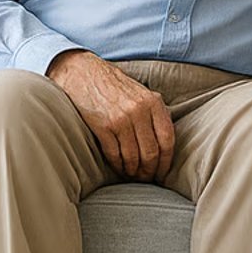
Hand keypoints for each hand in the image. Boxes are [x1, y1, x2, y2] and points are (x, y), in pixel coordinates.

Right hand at [45, 50, 174, 179]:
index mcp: (154, 103)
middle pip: (151, 152)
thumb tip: (165, 145)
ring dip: (133, 171)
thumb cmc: (114, 86)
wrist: (83, 73)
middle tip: (146, 178)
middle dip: (150, 171)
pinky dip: (118, 166)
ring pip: (133, 157)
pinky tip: (119, 168)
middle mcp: (139, 111)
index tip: (162, 173)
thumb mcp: (141, 93)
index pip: (168, 140)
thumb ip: (155, 114)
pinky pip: (115, 154)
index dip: (166, 161)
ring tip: (132, 175)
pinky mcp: (103, 126)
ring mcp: (121, 119)